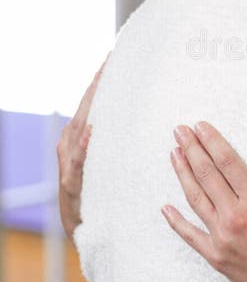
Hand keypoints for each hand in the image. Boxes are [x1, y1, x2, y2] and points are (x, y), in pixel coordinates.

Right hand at [56, 58, 107, 239]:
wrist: (82, 225)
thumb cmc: (98, 188)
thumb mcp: (107, 159)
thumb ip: (116, 138)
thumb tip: (141, 116)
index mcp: (82, 134)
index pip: (94, 101)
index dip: (102, 79)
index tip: (115, 55)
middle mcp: (72, 143)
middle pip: (86, 107)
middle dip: (97, 84)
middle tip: (110, 61)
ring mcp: (69, 161)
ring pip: (80, 128)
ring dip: (91, 106)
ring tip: (102, 83)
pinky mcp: (71, 182)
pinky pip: (78, 163)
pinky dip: (83, 148)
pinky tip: (90, 134)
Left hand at [163, 122, 246, 281]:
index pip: (228, 162)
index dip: (212, 141)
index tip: (199, 126)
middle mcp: (236, 217)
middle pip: (207, 175)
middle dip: (191, 150)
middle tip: (179, 131)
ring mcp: (223, 239)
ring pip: (195, 199)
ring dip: (182, 174)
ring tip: (173, 154)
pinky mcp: (217, 258)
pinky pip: (191, 236)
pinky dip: (176, 221)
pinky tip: (165, 207)